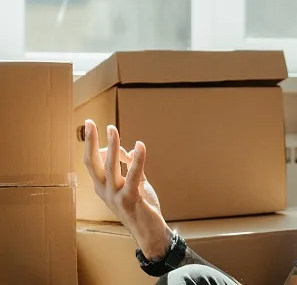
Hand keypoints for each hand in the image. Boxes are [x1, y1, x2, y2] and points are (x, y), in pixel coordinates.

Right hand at [82, 119, 171, 258]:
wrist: (150, 232)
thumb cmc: (141, 207)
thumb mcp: (135, 183)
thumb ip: (131, 166)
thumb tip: (128, 149)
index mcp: (102, 187)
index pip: (92, 162)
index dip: (91, 144)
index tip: (94, 127)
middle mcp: (104, 191)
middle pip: (93, 162)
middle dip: (90, 141)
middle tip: (89, 122)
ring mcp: (115, 196)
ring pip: (110, 167)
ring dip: (112, 146)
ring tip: (112, 129)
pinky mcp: (130, 199)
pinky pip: (132, 176)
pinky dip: (136, 159)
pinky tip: (140, 146)